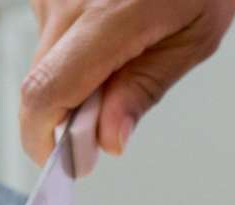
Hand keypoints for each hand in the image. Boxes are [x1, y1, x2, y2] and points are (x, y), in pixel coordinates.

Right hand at [21, 0, 234, 164]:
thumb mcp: (193, 38)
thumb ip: (144, 90)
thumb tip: (108, 140)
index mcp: (109, 12)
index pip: (47, 90)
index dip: (42, 137)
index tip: (59, 160)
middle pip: (40, 84)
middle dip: (67, 114)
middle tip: (109, 115)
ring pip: (44, 62)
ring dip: (74, 80)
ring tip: (122, 54)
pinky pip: (50, 36)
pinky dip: (74, 52)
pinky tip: (109, 33)